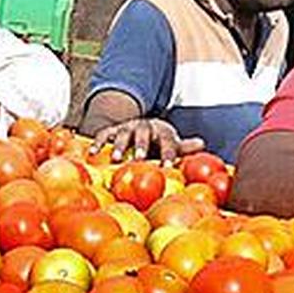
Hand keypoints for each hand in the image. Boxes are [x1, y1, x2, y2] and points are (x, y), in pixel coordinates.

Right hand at [89, 118, 204, 162]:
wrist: (137, 126)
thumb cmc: (156, 141)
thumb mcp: (170, 142)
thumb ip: (183, 146)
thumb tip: (201, 144)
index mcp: (161, 131)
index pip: (167, 140)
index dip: (168, 153)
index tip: (167, 166)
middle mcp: (144, 126)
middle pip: (143, 133)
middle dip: (141, 145)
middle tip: (139, 158)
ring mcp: (127, 127)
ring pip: (123, 134)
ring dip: (119, 146)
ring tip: (115, 158)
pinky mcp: (112, 130)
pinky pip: (103, 135)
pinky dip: (98, 143)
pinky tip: (92, 154)